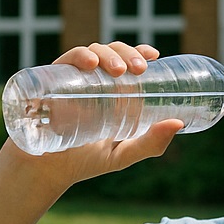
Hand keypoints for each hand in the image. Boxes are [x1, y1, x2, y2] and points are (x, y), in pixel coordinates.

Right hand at [5, 39, 185, 185]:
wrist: (44, 171)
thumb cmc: (83, 161)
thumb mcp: (122, 155)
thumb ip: (150, 144)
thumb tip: (178, 124)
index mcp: (110, 92)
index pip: (126, 62)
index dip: (139, 52)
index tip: (153, 56)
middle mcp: (91, 81)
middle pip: (112, 53)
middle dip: (127, 53)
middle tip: (138, 69)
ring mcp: (71, 80)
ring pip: (92, 52)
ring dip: (107, 54)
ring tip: (117, 70)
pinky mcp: (51, 83)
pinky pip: (65, 61)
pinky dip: (79, 57)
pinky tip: (90, 64)